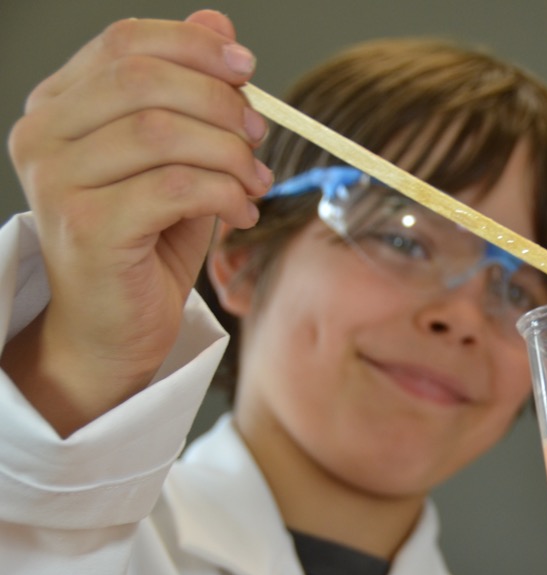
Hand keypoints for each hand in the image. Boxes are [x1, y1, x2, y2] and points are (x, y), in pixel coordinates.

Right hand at [2, 10, 270, 433]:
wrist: (113, 327)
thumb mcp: (177, 159)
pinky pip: (174, 187)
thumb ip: (192, 94)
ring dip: (230, 154)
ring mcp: (58, 182)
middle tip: (258, 137)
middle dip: (221, 103)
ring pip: (164, 133)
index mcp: (58, 106)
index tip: (247, 70)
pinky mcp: (87, 227)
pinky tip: (241, 212)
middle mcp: (43, 135)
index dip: (194, 47)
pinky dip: (224, 194)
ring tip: (254, 182)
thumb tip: (219, 25)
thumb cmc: (146, 242)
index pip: (125, 43)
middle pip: (146, 80)